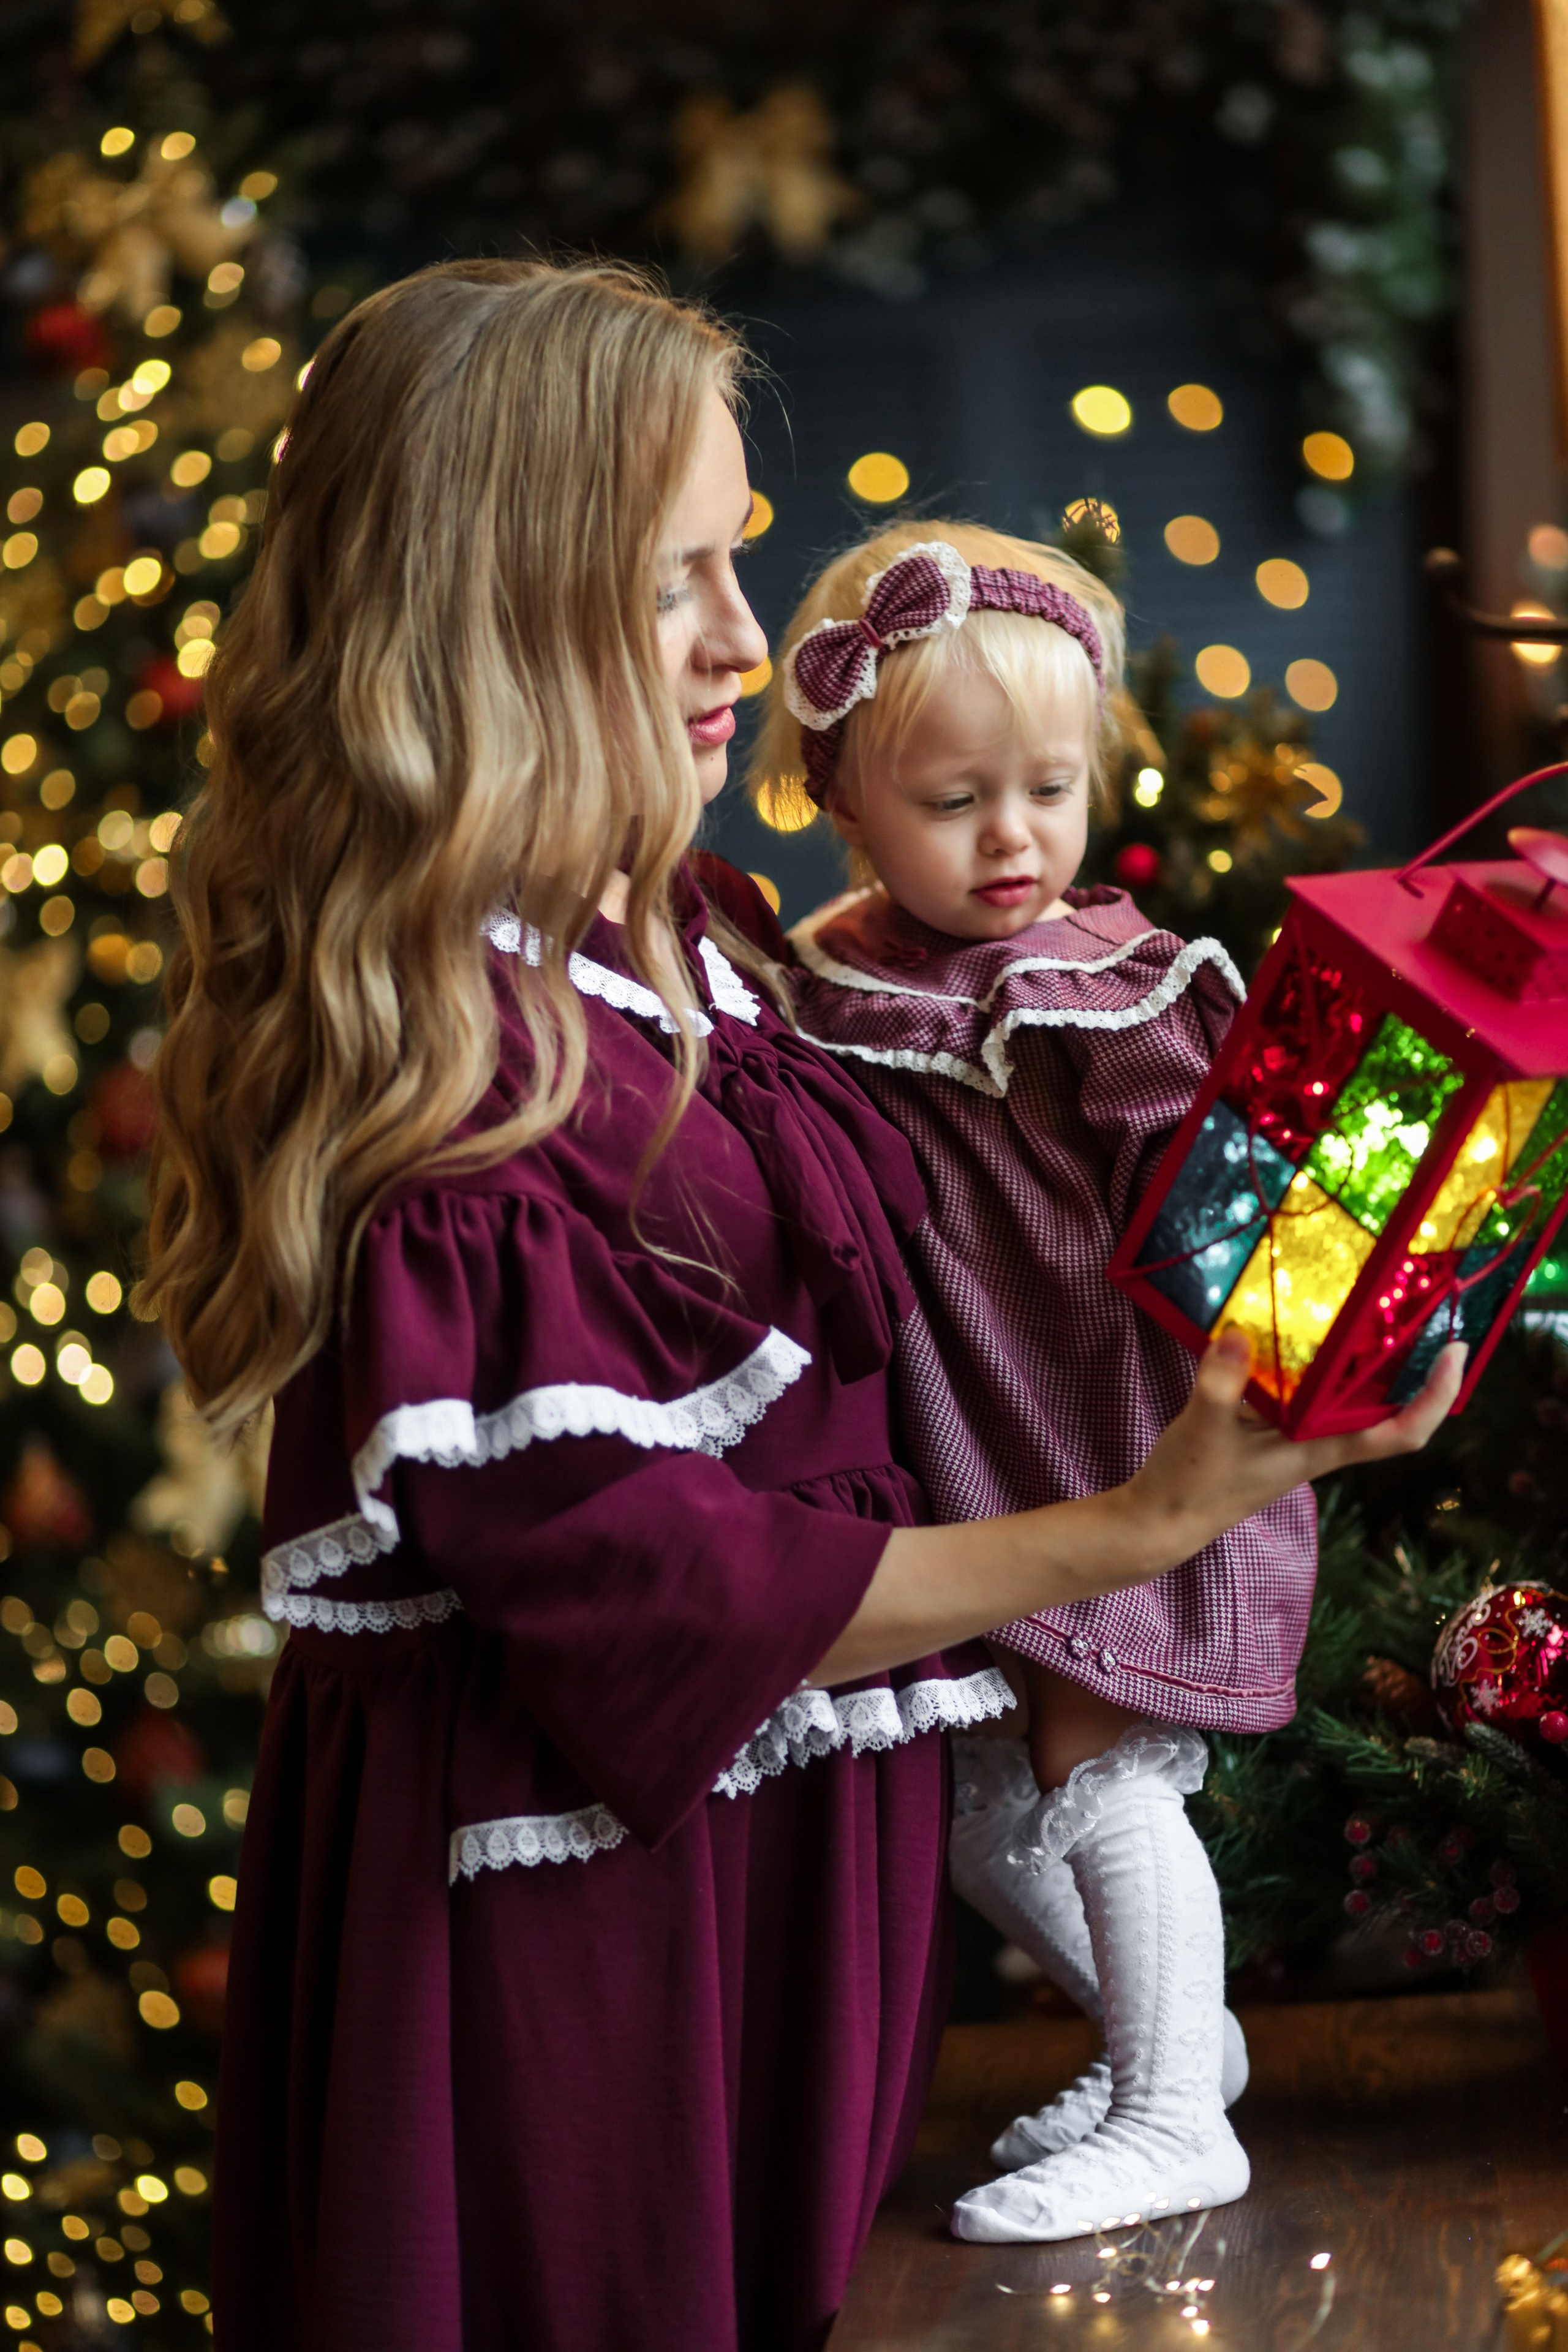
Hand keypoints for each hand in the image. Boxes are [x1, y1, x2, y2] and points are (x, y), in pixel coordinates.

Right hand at [1114, 1328, 1466, 1578]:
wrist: (1163, 1520)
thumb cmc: (1191, 1486)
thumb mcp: (1205, 1429)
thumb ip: (1222, 1382)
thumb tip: (1239, 1333)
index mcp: (1320, 1449)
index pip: (1401, 1432)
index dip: (1436, 1397)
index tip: (1453, 1353)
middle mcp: (1319, 1442)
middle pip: (1386, 1406)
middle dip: (1411, 1362)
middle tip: (1419, 1306)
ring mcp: (1297, 1435)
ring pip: (1349, 1395)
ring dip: (1367, 1358)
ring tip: (1376, 1305)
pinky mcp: (1272, 1426)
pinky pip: (1311, 1389)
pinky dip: (1317, 1359)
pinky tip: (1301, 1327)